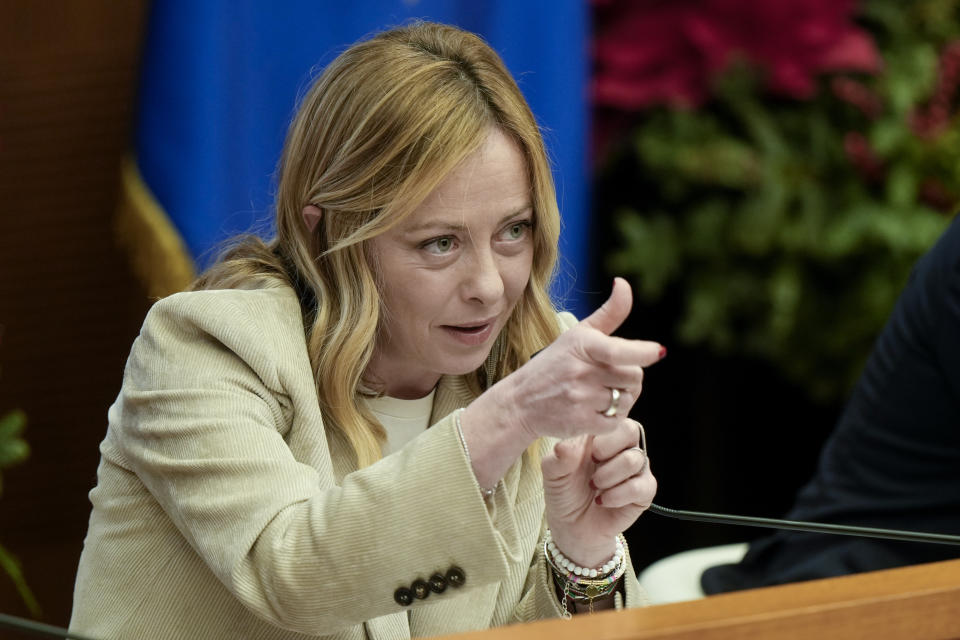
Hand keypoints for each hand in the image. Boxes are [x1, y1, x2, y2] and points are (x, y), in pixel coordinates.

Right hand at [458, 277, 662, 492]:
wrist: (520, 402)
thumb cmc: (552, 365)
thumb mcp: (577, 335)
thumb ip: (608, 313)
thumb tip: (623, 282)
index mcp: (582, 345)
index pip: (619, 350)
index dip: (643, 351)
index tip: (657, 352)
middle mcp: (581, 371)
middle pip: (633, 377)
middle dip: (629, 379)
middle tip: (611, 379)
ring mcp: (580, 398)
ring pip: (626, 400)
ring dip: (621, 400)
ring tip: (600, 395)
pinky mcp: (581, 422)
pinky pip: (615, 422)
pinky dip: (611, 418)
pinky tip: (595, 411)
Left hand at [541, 419, 654, 566]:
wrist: (572, 526)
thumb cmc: (564, 492)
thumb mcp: (553, 473)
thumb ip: (558, 457)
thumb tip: (564, 446)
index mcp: (601, 434)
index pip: (612, 416)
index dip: (599, 431)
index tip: (584, 449)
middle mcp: (622, 447)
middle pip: (631, 430)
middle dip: (607, 449)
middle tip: (592, 463)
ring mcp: (636, 468)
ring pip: (634, 459)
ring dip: (609, 476)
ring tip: (594, 485)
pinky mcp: (644, 490)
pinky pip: (642, 486)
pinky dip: (618, 495)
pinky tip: (603, 500)